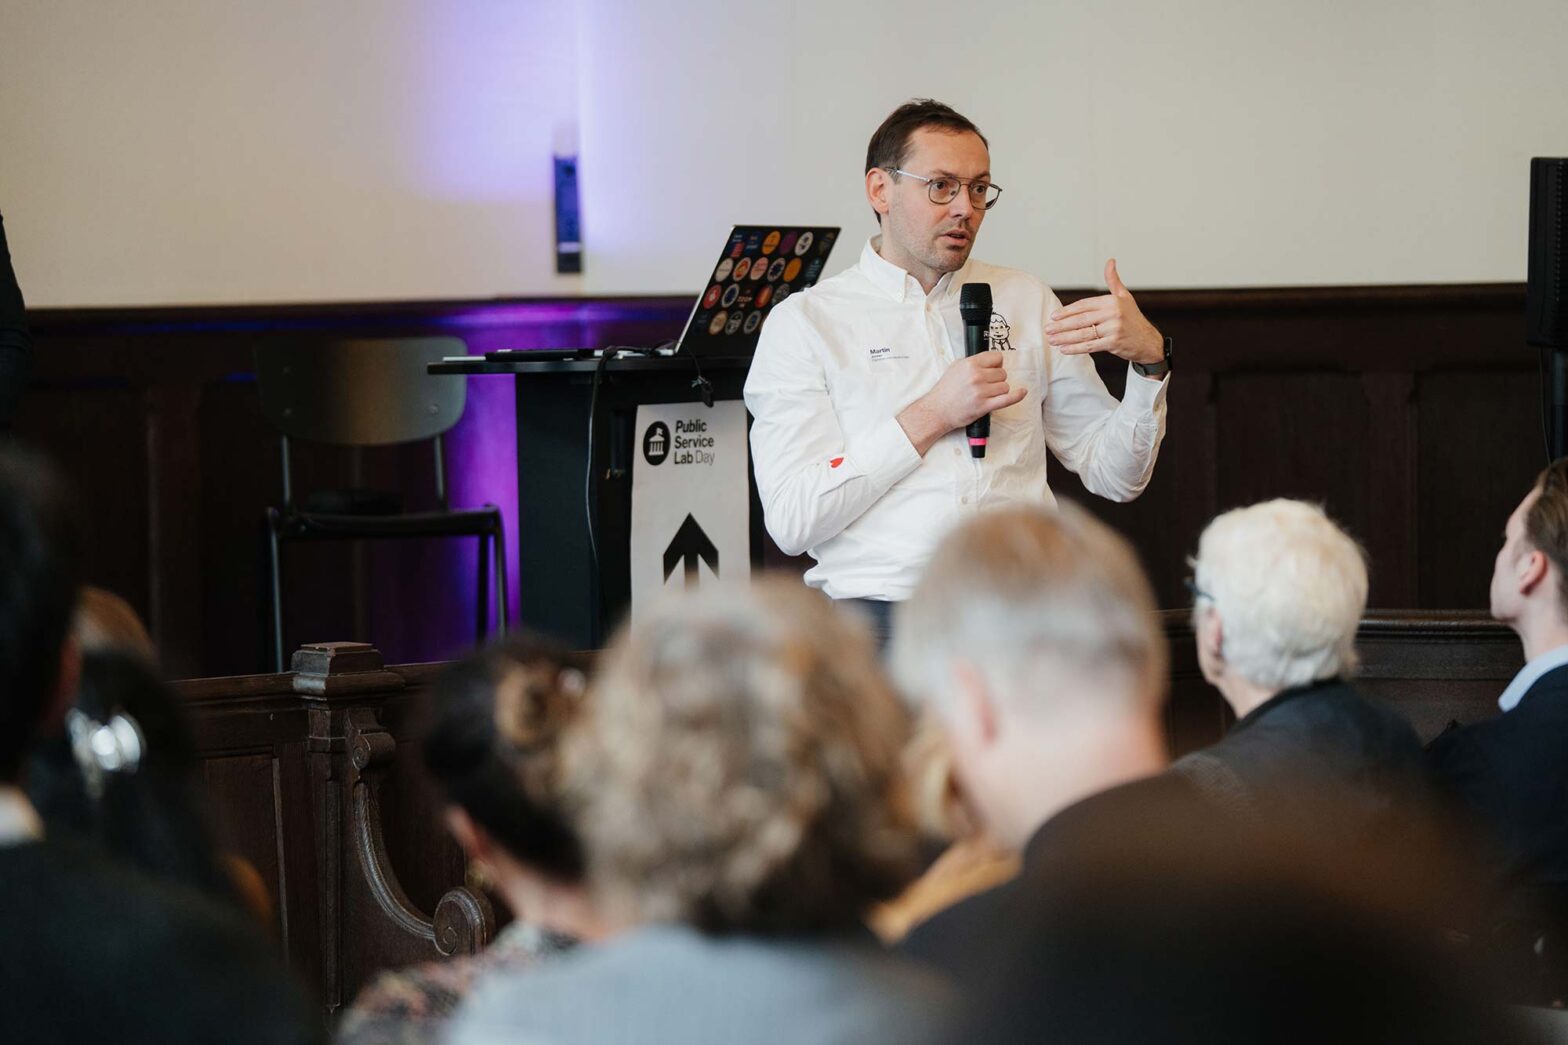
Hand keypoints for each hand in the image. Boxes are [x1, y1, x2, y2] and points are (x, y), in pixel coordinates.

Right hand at [897, 351, 1026, 456]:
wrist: (937, 410)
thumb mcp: (956, 367)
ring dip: (999, 391)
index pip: (997, 357)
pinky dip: (1017, 396)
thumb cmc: (946, 390)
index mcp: (970, 364)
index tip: (992, 369)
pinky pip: (1008, 399)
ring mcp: (981, 391)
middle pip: (1002, 373)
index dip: (996, 364)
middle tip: (984, 386)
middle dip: (996, 379)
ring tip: (986, 395)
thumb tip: (992, 360)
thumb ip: (974, 362)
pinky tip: (1022, 392)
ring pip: (1005, 386)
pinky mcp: (984, 406)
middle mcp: (976, 376)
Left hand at [1044, 259, 1163, 365]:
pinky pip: (1090, 346)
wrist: (1148, 341)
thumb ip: (1113, 280)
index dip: (1067, 311)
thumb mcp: (1124, 296)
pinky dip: (1076, 348)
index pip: (1084, 306)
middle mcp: (1113, 314)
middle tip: (1048, 329)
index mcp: (1112, 301)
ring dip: (1065, 338)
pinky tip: (1064, 349)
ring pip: (1083, 334)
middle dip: (1062, 325)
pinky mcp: (1113, 343)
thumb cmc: (1133, 318)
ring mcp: (1113, 329)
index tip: (1054, 317)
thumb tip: (1110, 261)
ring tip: (1052, 340)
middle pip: (1081, 320)